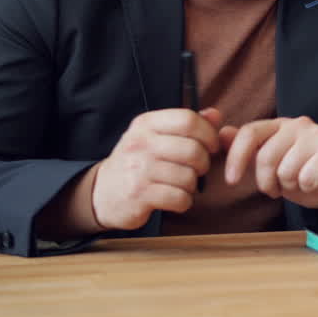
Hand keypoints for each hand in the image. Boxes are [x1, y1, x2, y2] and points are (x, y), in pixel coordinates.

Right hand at [91, 108, 222, 229]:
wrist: (102, 192)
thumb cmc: (137, 161)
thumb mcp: (156, 136)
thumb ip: (187, 125)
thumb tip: (216, 115)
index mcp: (146, 124)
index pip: (188, 120)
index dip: (208, 134)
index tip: (212, 145)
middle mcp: (140, 143)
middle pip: (193, 150)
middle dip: (203, 163)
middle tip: (197, 169)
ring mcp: (138, 170)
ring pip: (188, 177)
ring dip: (192, 185)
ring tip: (182, 185)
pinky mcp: (138, 195)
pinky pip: (179, 198)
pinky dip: (184, 202)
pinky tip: (175, 199)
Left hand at [222, 116, 317, 214]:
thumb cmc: (310, 175)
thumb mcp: (274, 167)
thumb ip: (249, 150)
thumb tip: (222, 134)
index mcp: (280, 126)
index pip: (249, 133)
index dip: (236, 157)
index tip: (231, 180)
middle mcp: (298, 125)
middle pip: (265, 157)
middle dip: (267, 182)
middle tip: (279, 188)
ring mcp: (317, 135)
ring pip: (285, 170)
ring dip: (291, 186)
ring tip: (301, 183)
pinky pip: (306, 178)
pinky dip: (309, 188)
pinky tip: (317, 182)